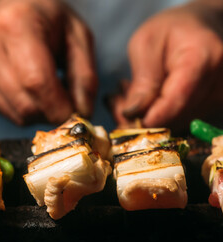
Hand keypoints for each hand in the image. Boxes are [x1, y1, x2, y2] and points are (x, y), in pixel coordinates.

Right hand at [0, 0, 96, 124]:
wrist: (5, 10)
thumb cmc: (46, 21)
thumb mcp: (77, 36)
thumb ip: (85, 75)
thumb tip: (83, 114)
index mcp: (16, 25)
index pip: (37, 83)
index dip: (60, 107)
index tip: (76, 114)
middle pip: (26, 105)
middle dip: (52, 114)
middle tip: (65, 103)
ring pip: (18, 116)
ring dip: (40, 115)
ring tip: (48, 93)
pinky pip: (8, 115)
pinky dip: (26, 112)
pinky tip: (30, 92)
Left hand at [113, 1, 222, 132]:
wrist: (199, 30)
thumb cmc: (171, 30)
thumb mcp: (146, 43)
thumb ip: (142, 79)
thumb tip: (132, 114)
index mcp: (203, 58)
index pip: (177, 100)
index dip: (151, 116)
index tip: (127, 119)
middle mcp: (217, 83)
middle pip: (174, 116)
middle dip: (141, 116)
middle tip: (116, 103)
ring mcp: (217, 99)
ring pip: (174, 123)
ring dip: (146, 117)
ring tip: (127, 96)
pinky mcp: (210, 109)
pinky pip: (178, 122)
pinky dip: (156, 117)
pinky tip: (142, 102)